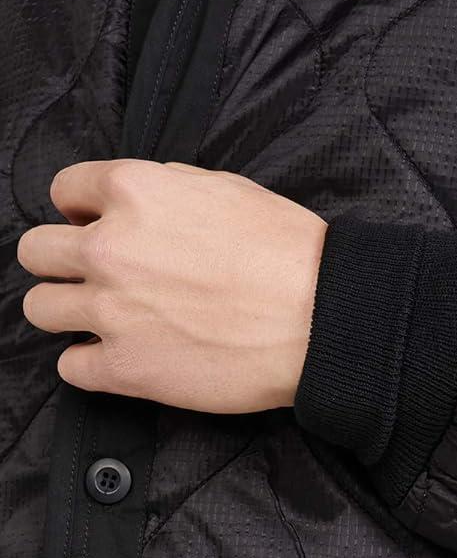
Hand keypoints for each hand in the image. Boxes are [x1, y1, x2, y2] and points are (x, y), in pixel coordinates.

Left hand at [16, 159, 327, 412]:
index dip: (81, 212)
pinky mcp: (125, 368)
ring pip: (40, 308)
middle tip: (93, 276)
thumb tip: (134, 203)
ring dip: (65, 312)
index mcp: (132, 192)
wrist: (318, 318)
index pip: (64, 192)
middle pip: (37, 251)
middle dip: (60, 262)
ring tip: (100, 320)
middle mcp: (108, 249)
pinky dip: (88, 365)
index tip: (95, 229)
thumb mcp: (222, 188)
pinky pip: (70, 368)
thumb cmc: (286, 253)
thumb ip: (163, 191)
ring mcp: (111, 311)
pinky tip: (114, 359)